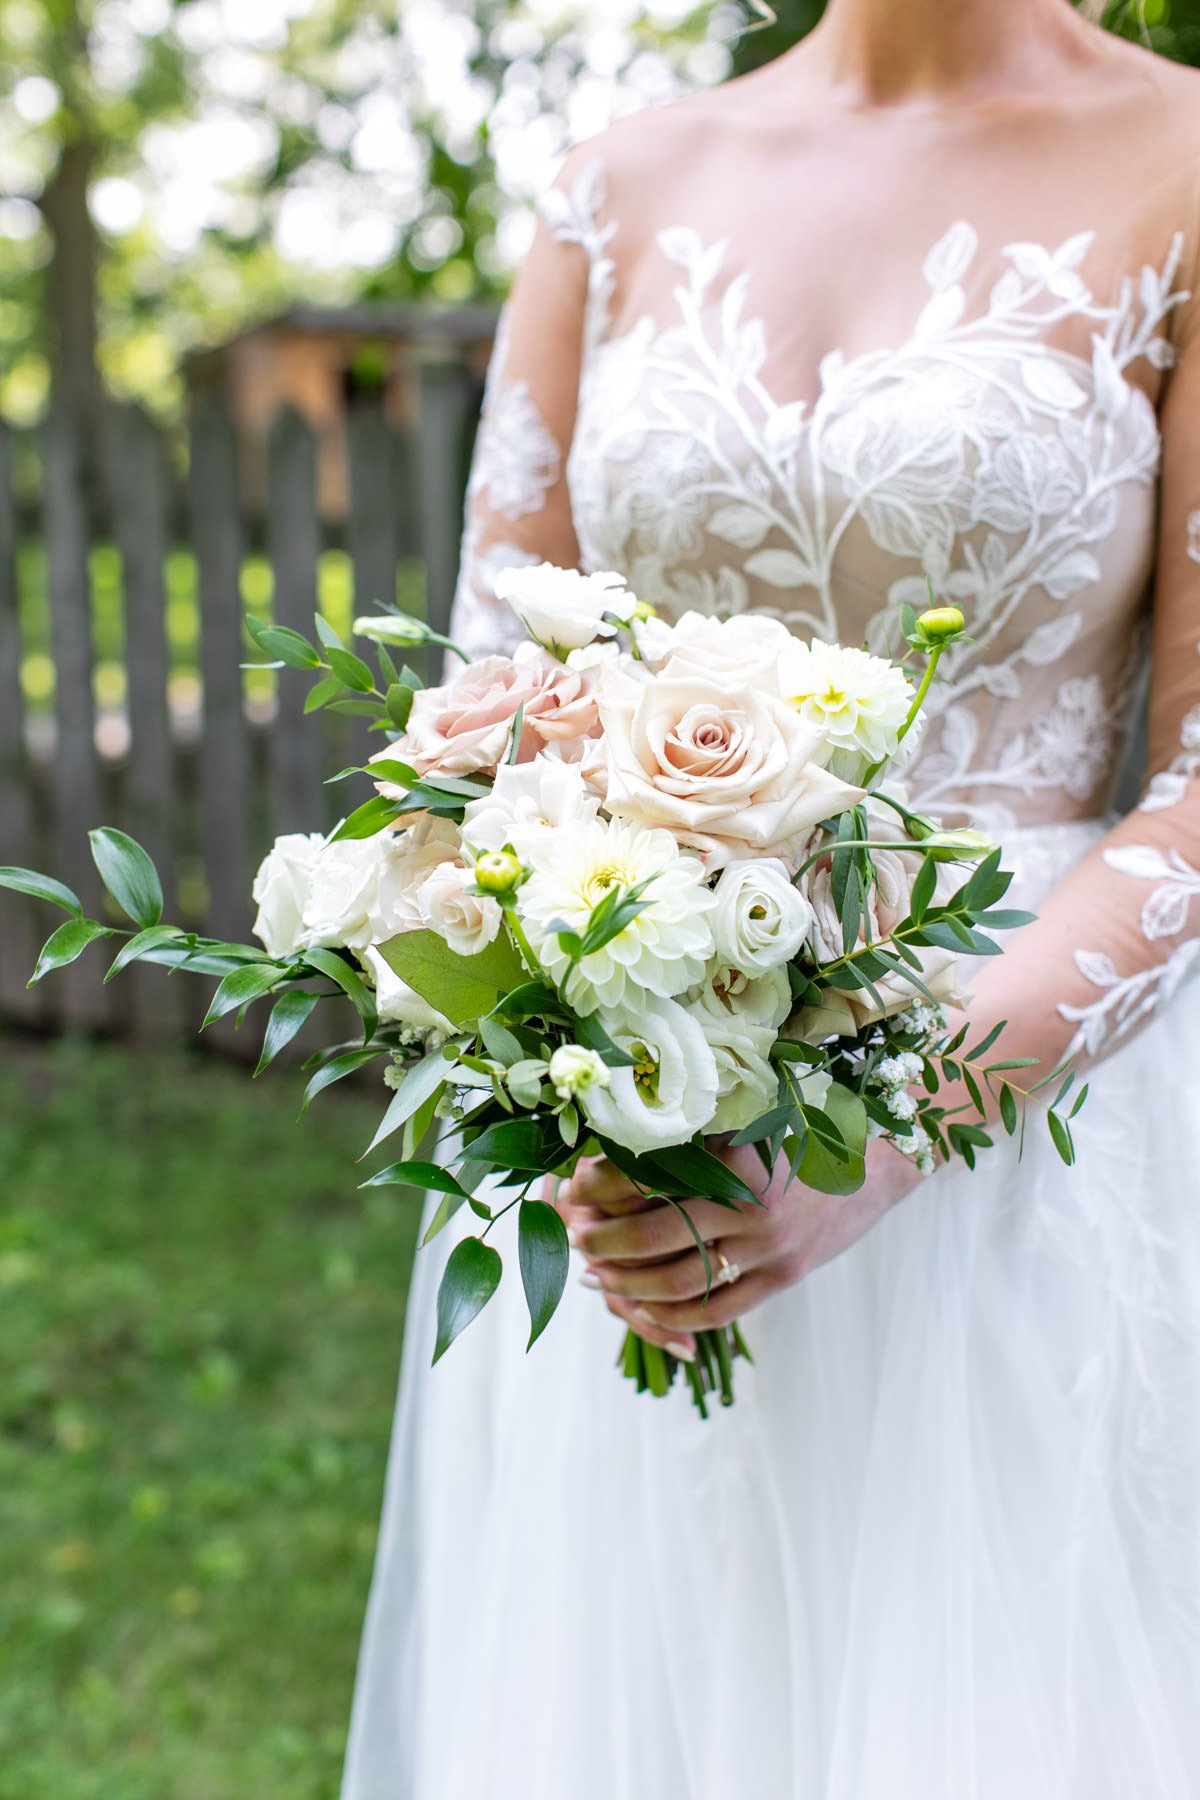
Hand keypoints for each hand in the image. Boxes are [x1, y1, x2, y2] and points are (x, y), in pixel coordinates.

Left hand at [558, 1139, 920, 1357]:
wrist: (874, 1158)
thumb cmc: (800, 1128)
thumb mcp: (744, 1118)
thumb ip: (690, 1136)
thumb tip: (614, 1152)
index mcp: (732, 1155)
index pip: (646, 1178)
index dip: (601, 1187)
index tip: (572, 1188)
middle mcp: (748, 1203)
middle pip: (653, 1236)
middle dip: (603, 1241)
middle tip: (574, 1238)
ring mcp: (768, 1246)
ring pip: (680, 1281)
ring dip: (628, 1283)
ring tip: (597, 1275)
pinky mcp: (783, 1276)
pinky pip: (718, 1309)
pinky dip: (673, 1317)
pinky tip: (644, 1309)